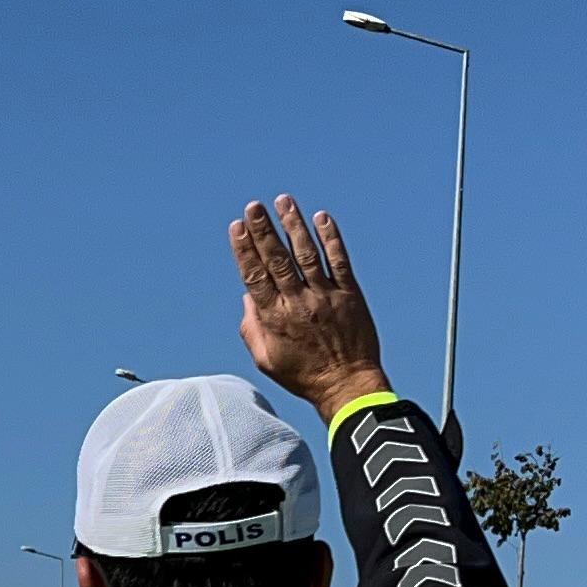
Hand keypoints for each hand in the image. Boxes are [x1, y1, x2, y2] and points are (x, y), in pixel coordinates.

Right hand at [230, 196, 391, 420]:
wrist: (347, 385)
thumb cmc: (304, 376)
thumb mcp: (266, 360)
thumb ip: (252, 328)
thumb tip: (247, 296)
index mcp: (274, 319)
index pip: (254, 276)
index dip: (244, 249)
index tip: (237, 227)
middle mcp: (298, 303)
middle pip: (277, 259)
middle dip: (263, 229)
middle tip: (254, 205)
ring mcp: (325, 297)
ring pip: (306, 254)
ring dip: (293, 225)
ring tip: (283, 200)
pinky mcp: (349, 295)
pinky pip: (338, 261)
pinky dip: (330, 238)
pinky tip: (321, 217)